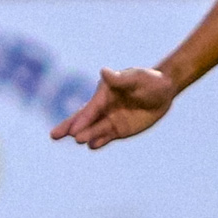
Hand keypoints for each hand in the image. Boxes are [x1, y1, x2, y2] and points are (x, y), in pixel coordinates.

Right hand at [49, 67, 177, 149]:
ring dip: (87, 135)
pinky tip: (92, 146)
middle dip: (70, 126)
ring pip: (95, 129)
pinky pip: (107, 136)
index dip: (83, 119)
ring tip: (78, 140)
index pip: (92, 109)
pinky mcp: (119, 129)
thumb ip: (121, 78)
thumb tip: (104, 71)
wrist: (163, 91)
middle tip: (54, 135)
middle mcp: (103, 107)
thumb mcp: (137, 78)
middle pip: (84, 119)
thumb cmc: (149, 80)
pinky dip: (100, 141)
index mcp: (104, 93)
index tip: (73, 130)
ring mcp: (110, 119)